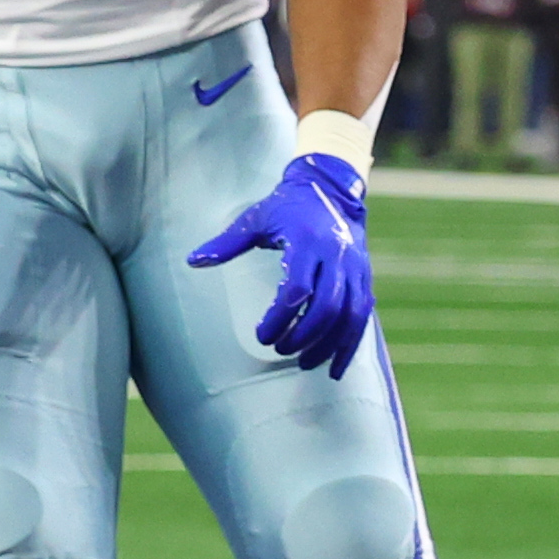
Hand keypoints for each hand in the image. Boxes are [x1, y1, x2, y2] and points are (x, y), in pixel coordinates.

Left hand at [191, 152, 375, 377]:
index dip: (280, 317)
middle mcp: (338, 256)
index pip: (299, 288)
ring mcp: (356, 268)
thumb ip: (227, 243)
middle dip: (304, 335)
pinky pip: (362, 317)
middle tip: (281, 349)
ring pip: (350, 316)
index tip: (261, 334)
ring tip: (304, 364)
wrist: (331, 190)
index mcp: (309, 241)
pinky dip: (350, 345)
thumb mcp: (255, 218)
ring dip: (328, 345)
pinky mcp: (365, 278)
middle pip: (328, 307)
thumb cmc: (287, 206)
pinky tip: (336, 369)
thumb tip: (193, 261)